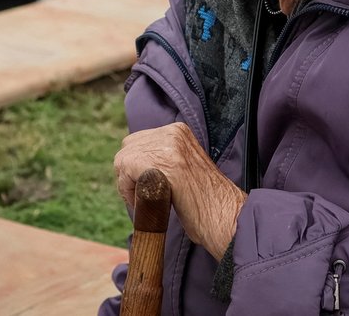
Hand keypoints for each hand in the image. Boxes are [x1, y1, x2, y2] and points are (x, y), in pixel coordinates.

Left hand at [114, 122, 246, 259]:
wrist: (225, 216)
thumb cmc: (205, 203)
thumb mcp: (184, 169)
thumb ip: (163, 160)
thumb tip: (132, 166)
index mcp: (179, 131)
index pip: (139, 140)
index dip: (135, 167)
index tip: (143, 188)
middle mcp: (172, 133)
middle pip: (128, 146)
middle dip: (128, 173)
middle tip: (141, 197)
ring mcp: (167, 146)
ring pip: (123, 159)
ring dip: (127, 184)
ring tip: (144, 203)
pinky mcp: (161, 162)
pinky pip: (125, 170)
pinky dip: (127, 190)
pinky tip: (144, 204)